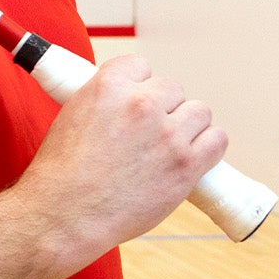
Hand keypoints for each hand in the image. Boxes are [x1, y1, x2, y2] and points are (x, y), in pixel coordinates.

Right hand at [17, 55, 225, 264]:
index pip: (140, 65)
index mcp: (107, 86)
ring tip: (168, 147)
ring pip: (199, 112)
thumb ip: (103, 101)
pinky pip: (216, 140)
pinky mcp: (186, 164)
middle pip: (173, 89)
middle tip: (148, 133)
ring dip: (187, 126)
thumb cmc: (61, 172)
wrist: (64, 213)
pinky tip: (191, 157)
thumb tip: (124, 99)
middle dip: (163, 108)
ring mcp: (167, 134)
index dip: (138, 85)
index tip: (133, 102)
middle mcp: (140, 104)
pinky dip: (207, 147)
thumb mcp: (71, 117)